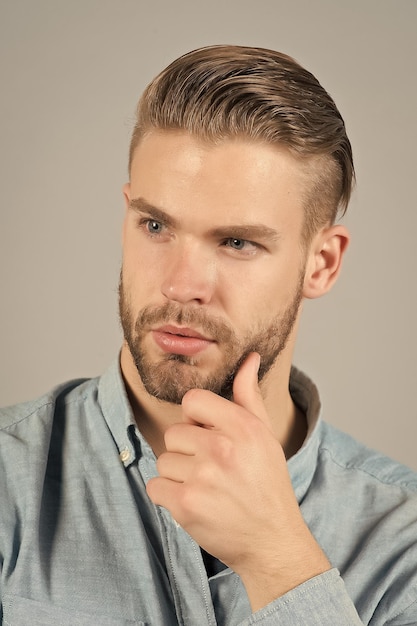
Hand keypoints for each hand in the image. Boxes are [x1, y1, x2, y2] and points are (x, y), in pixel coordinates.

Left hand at [146, 353, 329, 609]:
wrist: (271, 540)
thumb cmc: (267, 484)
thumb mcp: (265, 435)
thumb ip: (249, 395)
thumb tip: (249, 358)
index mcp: (242, 427)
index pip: (192, 401)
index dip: (197, 420)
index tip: (209, 436)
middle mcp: (221, 448)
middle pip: (174, 433)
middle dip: (187, 451)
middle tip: (212, 469)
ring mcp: (201, 477)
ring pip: (164, 460)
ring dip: (178, 475)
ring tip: (206, 488)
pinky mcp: (185, 504)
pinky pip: (155, 486)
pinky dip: (168, 496)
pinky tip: (193, 502)